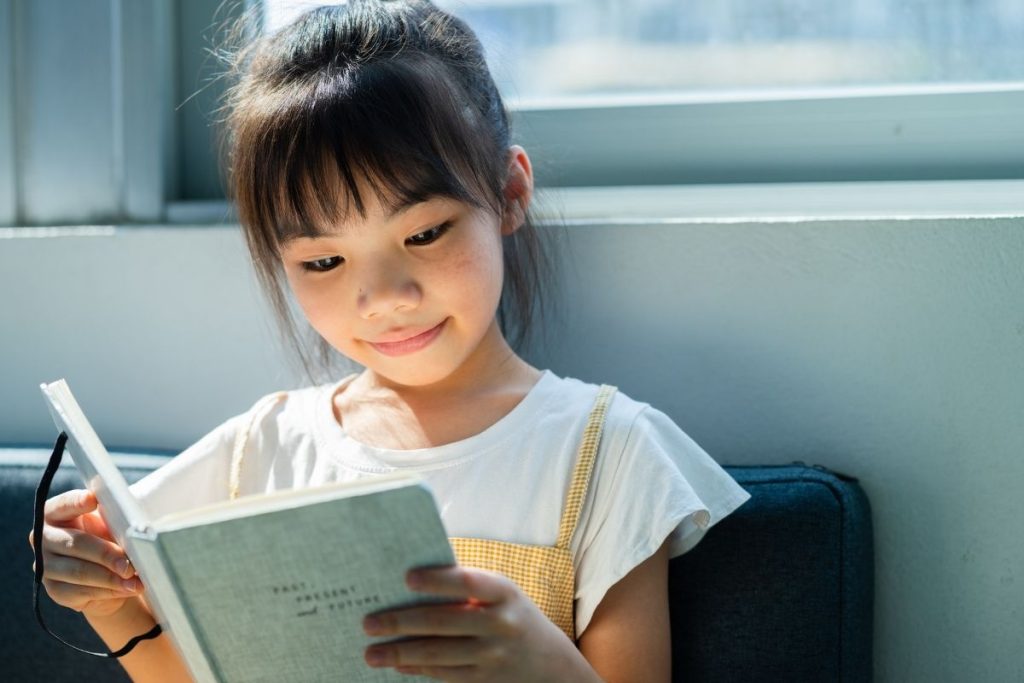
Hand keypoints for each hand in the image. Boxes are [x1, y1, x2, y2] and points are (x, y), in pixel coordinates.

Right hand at [28, 489, 142, 617]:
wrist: (108, 570)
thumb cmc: (108, 535)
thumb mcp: (111, 521)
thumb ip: (113, 516)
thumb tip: (130, 519)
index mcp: (56, 513)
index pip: (62, 505)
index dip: (76, 502)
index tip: (93, 499)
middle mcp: (45, 538)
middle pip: (74, 544)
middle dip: (106, 554)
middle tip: (129, 564)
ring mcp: (46, 566)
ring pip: (79, 572)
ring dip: (110, 578)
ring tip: (134, 580)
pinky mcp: (55, 589)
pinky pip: (81, 592)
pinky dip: (108, 591)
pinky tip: (126, 589)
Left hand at [362, 566, 601, 681]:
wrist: (552, 665)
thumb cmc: (513, 616)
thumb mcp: (502, 595)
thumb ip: (468, 587)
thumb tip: (412, 583)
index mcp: (504, 593)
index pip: (468, 582)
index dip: (437, 580)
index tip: (405, 578)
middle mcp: (501, 625)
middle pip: (444, 623)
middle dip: (402, 622)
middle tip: (369, 623)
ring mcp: (493, 657)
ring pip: (439, 654)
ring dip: (401, 654)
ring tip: (371, 652)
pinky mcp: (484, 681)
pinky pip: (444, 675)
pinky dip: (417, 670)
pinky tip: (398, 665)